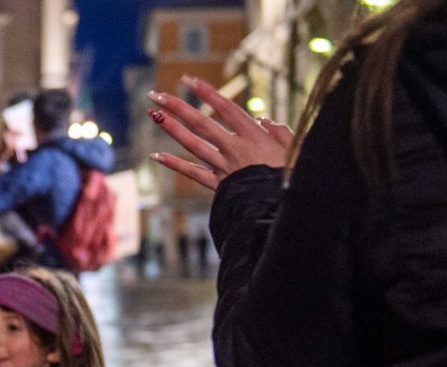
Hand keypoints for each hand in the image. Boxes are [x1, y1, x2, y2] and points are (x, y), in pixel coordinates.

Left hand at [147, 74, 293, 189]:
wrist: (284, 207)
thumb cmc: (294, 175)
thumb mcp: (293, 147)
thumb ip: (278, 131)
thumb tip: (263, 120)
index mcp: (254, 136)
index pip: (226, 108)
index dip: (206, 93)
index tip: (187, 80)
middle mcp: (235, 149)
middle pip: (201, 124)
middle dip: (178, 107)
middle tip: (157, 95)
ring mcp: (224, 167)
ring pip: (193, 145)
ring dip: (171, 129)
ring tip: (152, 115)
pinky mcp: (219, 185)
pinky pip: (193, 173)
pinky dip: (174, 165)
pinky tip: (156, 155)